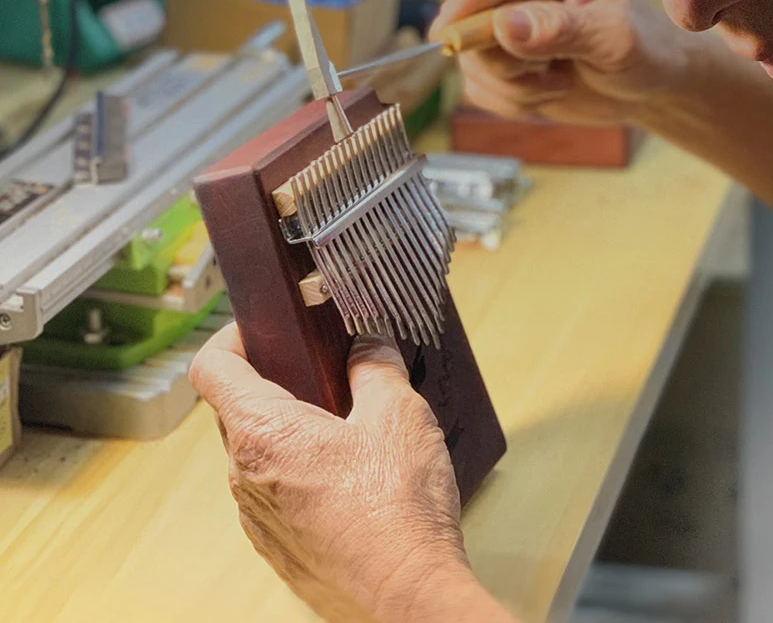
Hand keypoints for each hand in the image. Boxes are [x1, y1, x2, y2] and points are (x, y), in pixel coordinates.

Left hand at [188, 325, 471, 622]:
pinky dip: (298, 471)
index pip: (211, 368)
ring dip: (290, 431)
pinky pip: (275, 492)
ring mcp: (259, 518)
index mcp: (263, 433)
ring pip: (258, 453)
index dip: (231, 337)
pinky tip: (348, 478)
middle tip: (321, 375)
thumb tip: (368, 346)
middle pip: (236, 409)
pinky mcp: (279, 546)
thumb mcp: (398, 414)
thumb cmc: (397, 511)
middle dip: (274, 383)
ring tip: (343, 428)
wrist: (406, 596)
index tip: (260, 329)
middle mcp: (246, 477)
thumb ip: (376, 367)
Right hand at [430, 0, 693, 125]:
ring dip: (514, 88)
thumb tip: (505, 25)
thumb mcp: (612, 38)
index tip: (444, 36)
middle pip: (474, 28)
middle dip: (506, 63)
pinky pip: (480, 92)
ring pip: (475, 66)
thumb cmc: (645, 49)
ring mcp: (508, 31)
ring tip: (557, 79)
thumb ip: (560, 29)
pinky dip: (511, 103)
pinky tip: (546, 91)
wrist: (651, 84)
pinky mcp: (503, 66)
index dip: (464, 6)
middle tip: (549, 70)